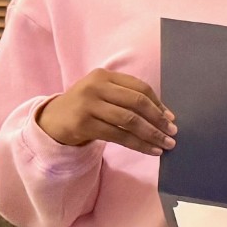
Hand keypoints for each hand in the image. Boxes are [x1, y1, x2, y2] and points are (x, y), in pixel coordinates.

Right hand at [37, 69, 175, 155]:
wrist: (53, 119)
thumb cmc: (87, 106)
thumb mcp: (104, 94)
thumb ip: (128, 98)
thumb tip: (165, 116)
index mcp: (105, 75)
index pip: (140, 88)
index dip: (158, 104)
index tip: (171, 119)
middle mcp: (96, 86)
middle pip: (136, 103)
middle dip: (158, 120)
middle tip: (172, 133)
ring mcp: (88, 105)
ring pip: (129, 121)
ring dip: (151, 134)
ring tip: (166, 144)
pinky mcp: (83, 124)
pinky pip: (118, 136)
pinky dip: (138, 144)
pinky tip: (151, 150)